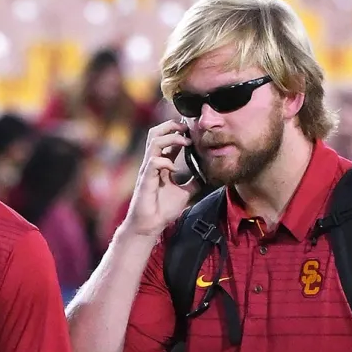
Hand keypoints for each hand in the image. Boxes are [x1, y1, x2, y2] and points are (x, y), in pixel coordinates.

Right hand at [122, 120, 197, 238]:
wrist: (151, 225)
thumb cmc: (163, 209)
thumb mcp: (184, 193)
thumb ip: (193, 183)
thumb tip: (206, 177)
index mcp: (161, 164)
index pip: (167, 141)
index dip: (178, 132)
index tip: (192, 129)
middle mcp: (153, 163)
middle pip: (156, 134)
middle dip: (170, 126)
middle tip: (185, 126)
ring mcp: (148, 170)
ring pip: (154, 142)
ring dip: (170, 138)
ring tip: (184, 141)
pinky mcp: (145, 179)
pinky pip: (153, 162)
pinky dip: (165, 161)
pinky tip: (173, 167)